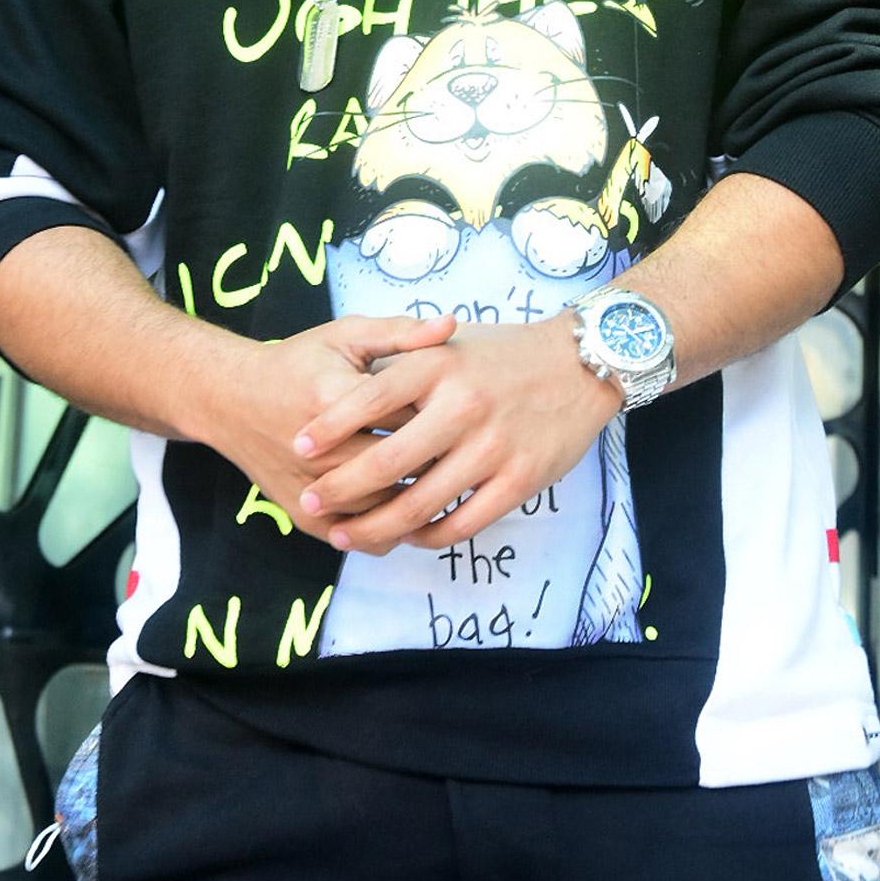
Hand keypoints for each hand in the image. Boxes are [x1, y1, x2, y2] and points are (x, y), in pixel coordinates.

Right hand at [205, 312, 455, 544]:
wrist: (232, 399)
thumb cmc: (297, 362)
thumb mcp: (345, 335)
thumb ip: (400, 332)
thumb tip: (451, 324)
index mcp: (336, 399)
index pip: (411, 417)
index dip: (444, 416)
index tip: (465, 412)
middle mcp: (320, 450)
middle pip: (401, 467)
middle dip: (437, 461)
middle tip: (462, 451)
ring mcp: (310, 487)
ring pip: (384, 508)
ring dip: (417, 499)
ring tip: (444, 480)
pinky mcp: (303, 514)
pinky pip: (358, 537)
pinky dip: (386, 530)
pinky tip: (407, 508)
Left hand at [292, 315, 621, 555]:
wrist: (581, 364)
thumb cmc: (503, 354)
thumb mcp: (449, 343)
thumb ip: (403, 361)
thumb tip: (346, 391)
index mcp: (439, 365)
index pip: (369, 399)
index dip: (329, 428)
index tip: (298, 448)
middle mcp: (463, 405)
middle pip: (386, 461)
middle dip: (339, 488)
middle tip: (310, 503)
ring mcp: (492, 446)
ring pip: (419, 503)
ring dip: (376, 526)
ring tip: (346, 536)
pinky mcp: (520, 480)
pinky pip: (462, 522)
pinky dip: (428, 536)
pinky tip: (409, 537)